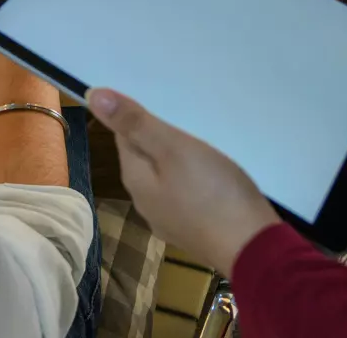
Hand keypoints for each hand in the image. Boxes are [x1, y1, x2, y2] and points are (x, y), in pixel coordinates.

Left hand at [88, 89, 279, 273]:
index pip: (124, 138)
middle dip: (159, 137)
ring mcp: (171, 221)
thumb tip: (93, 96)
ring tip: (201, 141)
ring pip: (166, 178)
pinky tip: (213, 175)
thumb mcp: (173, 148)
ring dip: (178, 159)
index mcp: (136, 181)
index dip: (137, 116)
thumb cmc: (212, 193)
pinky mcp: (195, 230)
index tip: (158, 98)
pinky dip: (194, 180)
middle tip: (185, 115)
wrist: (254, 249)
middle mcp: (146, 204)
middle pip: (145, 159)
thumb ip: (134, 123)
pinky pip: (186, 195)